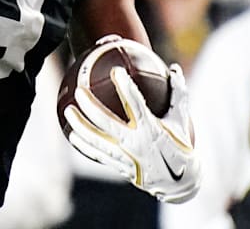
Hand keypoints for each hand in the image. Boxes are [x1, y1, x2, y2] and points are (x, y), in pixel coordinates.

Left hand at [64, 63, 200, 202]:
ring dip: (80, 125)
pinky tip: (72, 135)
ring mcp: (126, 156)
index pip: (135, 104)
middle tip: (79, 91)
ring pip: (96, 140)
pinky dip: (84, 145)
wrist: (180, 182)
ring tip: (68, 110)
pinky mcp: (121, 167)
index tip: (116, 72)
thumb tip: (174, 68)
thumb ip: (178, 93)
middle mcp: (136, 143)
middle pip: (106, 122)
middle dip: (90, 106)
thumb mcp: (181, 120)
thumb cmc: (181, 144)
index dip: (125, 87)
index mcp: (152, 128)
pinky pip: (98, 155)